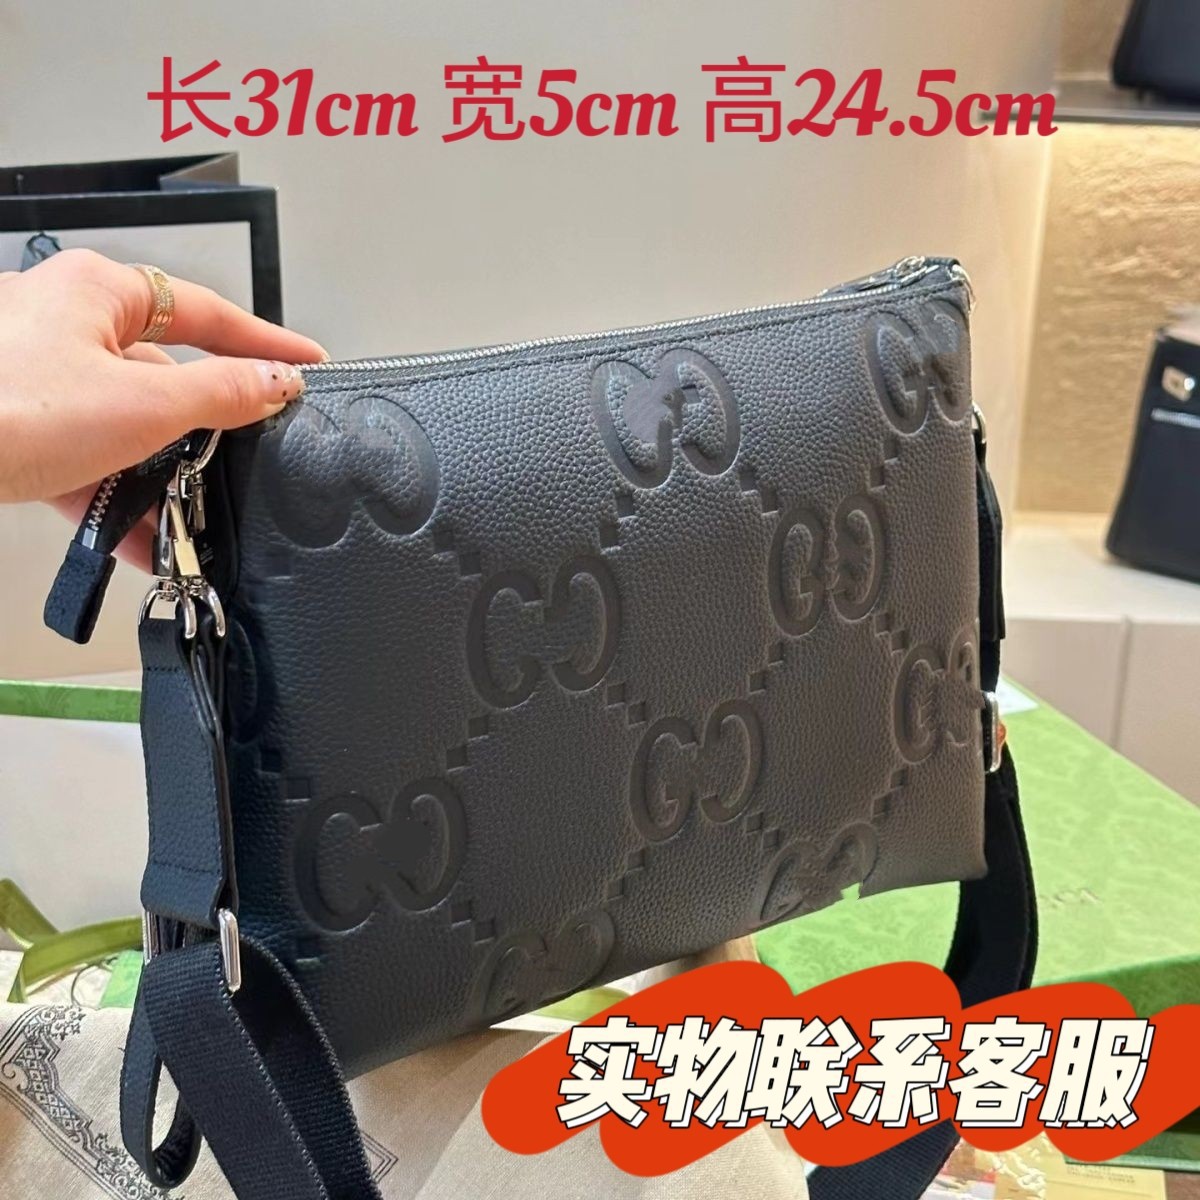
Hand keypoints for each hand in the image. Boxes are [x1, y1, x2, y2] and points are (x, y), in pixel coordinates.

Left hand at [0, 248, 326, 563]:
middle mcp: (65, 322)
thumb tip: (277, 382)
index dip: (267, 342)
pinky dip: (111, 493)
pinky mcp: (16, 422)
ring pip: (123, 424)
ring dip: (157, 476)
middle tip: (240, 466)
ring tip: (183, 521)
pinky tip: (134, 538)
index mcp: (98, 292)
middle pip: (164, 376)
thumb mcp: (143, 406)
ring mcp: (35, 373)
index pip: (208, 314)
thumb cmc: (3, 408)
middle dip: (201, 434)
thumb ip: (224, 394)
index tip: (306, 363)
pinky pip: (82, 455)